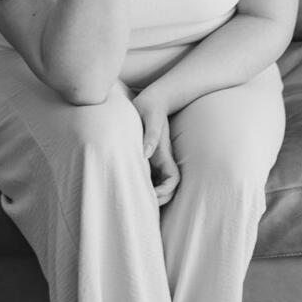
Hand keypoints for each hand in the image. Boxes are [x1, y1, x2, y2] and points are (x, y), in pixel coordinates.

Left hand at [132, 89, 180, 206]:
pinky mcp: (149, 157)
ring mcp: (156, 159)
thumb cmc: (150, 106)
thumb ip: (151, 135)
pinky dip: (143, 186)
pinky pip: (149, 177)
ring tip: (133, 200)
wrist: (153, 98)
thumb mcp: (150, 117)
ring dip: (151, 195)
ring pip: (159, 184)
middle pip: (168, 188)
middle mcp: (162, 160)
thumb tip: (145, 155)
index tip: (151, 194)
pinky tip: (129, 187)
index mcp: (164, 153)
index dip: (165, 191)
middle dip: (159, 199)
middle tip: (140, 204)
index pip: (173, 179)